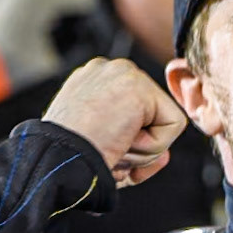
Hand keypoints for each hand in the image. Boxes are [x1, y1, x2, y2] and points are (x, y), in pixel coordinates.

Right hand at [42, 56, 187, 187]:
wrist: (58, 161)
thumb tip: (166, 157)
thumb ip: (134, 148)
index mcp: (95, 83)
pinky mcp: (139, 86)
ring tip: (110, 145)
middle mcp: (110, 71)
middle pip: (153, 118)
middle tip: (108, 150)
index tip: (109, 152)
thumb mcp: (100, 149)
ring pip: (164, 123)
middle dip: (139, 148)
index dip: (133, 144)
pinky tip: (122, 140)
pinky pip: (174, 125)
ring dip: (143, 150)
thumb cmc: (70, 162)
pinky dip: (153, 146)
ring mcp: (125, 73)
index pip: (138, 114)